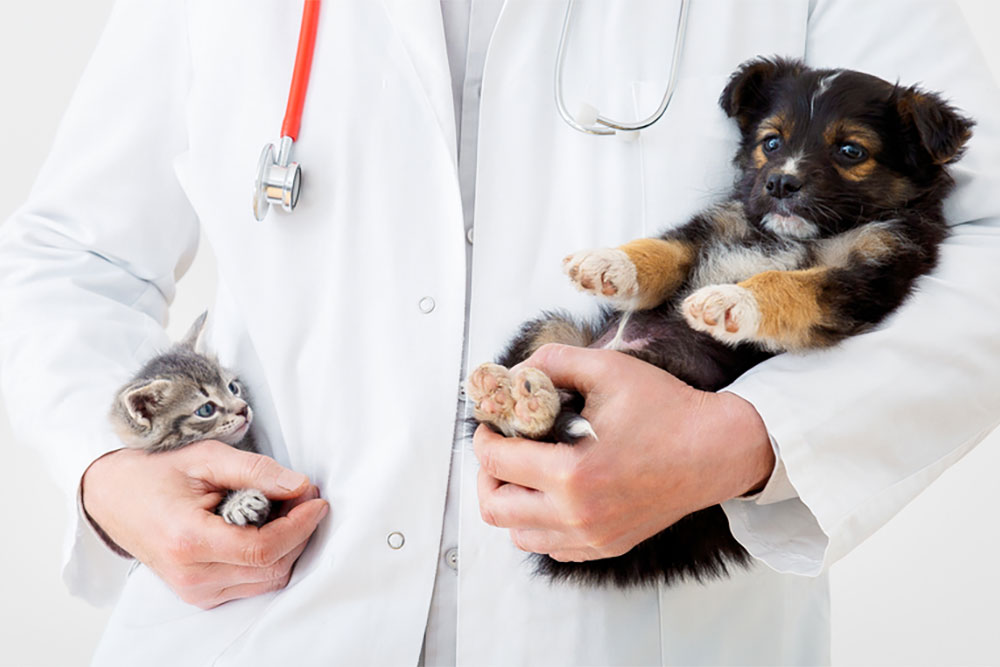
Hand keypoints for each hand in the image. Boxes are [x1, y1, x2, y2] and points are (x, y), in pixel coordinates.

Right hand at [81, 440, 328, 608]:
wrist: (114, 497)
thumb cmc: (156, 474)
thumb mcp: (206, 457)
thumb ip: (255, 471)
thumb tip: (299, 485)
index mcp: (189, 541)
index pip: (263, 548)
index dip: (299, 526)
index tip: (316, 500)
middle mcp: (192, 576)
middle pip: (271, 567)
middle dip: (299, 532)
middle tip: (304, 496)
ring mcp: (195, 591)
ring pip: (267, 580)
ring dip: (288, 546)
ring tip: (286, 509)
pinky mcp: (201, 596)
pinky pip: (252, 584)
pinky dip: (269, 558)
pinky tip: (267, 528)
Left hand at [473, 344, 772, 562]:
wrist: (717, 449)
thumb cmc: (666, 408)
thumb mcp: (607, 369)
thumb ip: (553, 361)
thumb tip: (516, 371)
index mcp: (573, 475)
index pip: (495, 463)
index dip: (485, 437)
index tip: (492, 424)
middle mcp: (578, 516)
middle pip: (495, 509)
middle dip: (488, 473)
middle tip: (501, 449)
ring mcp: (593, 538)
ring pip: (519, 535)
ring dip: (512, 502)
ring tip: (526, 471)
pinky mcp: (607, 546)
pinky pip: (551, 547)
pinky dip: (539, 523)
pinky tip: (553, 492)